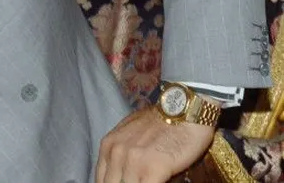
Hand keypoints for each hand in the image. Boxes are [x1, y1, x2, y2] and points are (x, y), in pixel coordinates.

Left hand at [96, 106, 214, 182]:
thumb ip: (122, 152)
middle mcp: (115, 153)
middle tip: (137, 182)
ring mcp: (132, 162)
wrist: (184, 110)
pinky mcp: (152, 169)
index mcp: (108, 146)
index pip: (101, 178)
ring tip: (148, 181)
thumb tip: (121, 172)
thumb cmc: (162, 121)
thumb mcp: (130, 133)